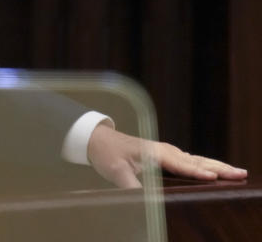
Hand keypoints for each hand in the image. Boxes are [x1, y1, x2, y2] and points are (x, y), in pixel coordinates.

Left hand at [87, 123, 247, 187]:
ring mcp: (167, 152)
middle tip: (240, 173)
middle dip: (218, 167)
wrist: (98, 139)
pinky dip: (207, 165)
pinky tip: (216, 170)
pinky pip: (191, 161)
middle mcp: (165, 150)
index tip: (213, 176)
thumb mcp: (115, 171)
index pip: (180, 164)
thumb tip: (142, 198)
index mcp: (155, 152)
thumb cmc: (108, 154)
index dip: (196, 171)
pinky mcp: (166, 156)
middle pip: (196, 160)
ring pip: (196, 159)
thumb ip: (130, 185)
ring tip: (237, 172)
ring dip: (217, 166)